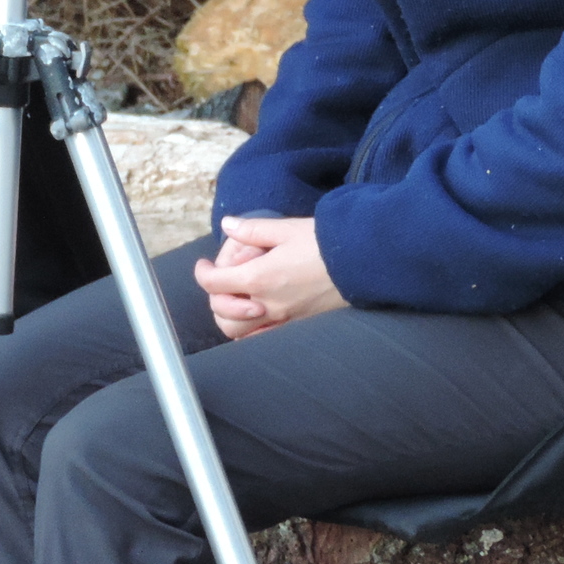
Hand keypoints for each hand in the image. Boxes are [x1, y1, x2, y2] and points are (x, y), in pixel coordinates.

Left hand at [193, 217, 349, 339]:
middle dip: (215, 298)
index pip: (213, 285)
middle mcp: (267, 305)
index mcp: (259, 278)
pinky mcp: (297, 325)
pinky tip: (255, 312)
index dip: (202, 273)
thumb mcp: (284, 228)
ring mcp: (283, 319)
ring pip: (240, 333)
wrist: (360, 263)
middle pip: (222, 315)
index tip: (204, 265)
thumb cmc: (323, 242)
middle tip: (222, 280)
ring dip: (230, 317)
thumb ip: (251, 229)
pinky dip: (251, 329)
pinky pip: (263, 337)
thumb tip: (227, 226)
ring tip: (236, 297)